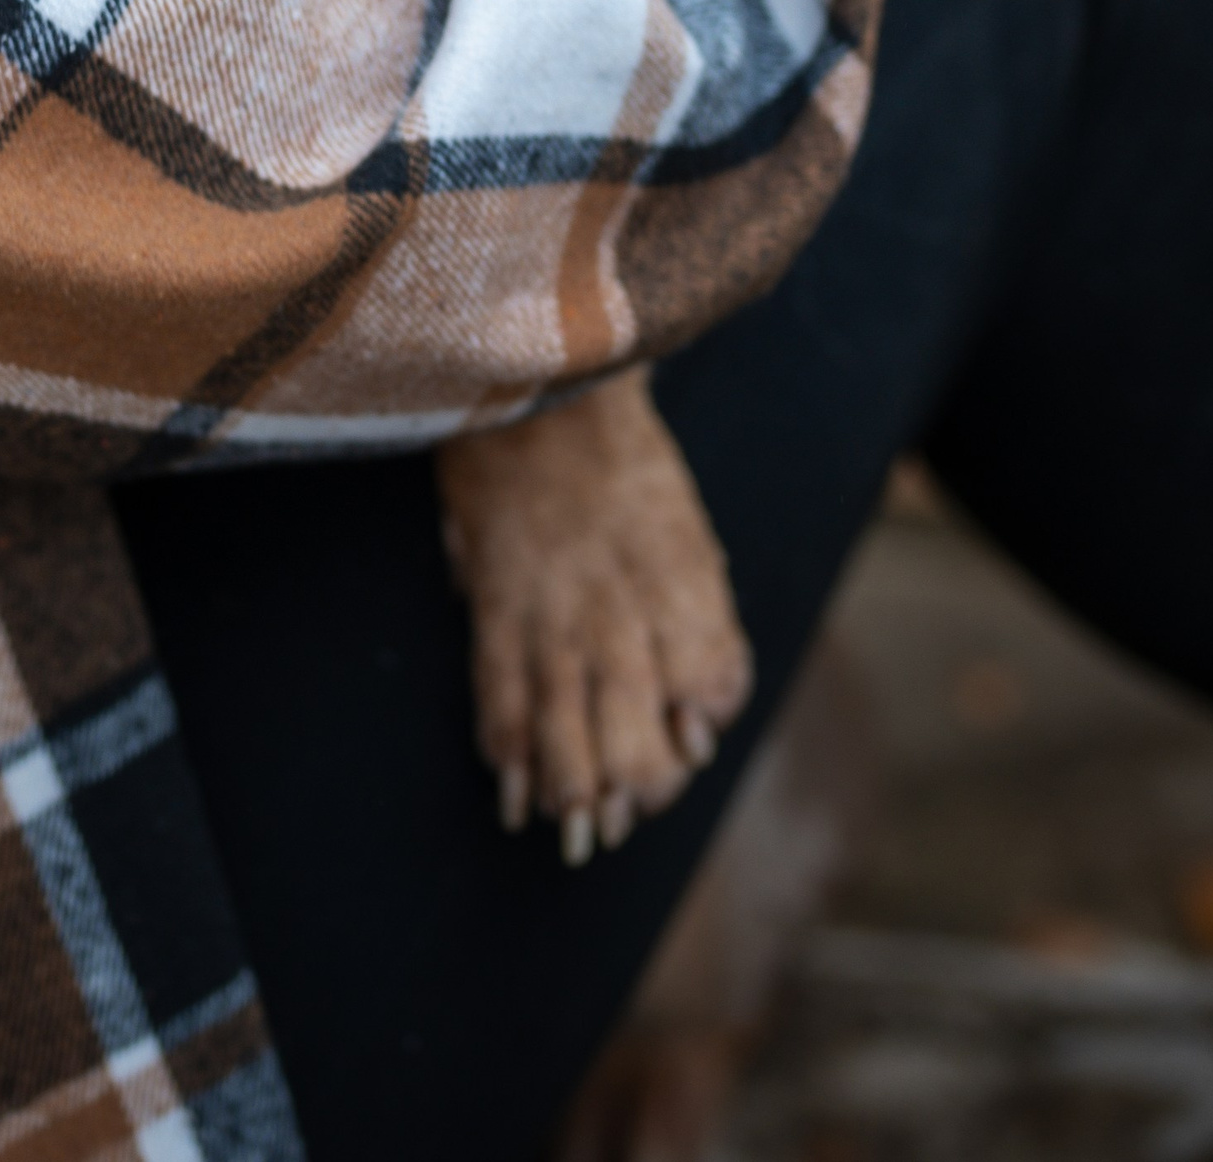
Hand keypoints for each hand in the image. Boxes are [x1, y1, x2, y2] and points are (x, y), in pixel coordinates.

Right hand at [436, 372, 752, 862]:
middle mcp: (626, 609)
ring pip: (568, 736)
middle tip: (621, 816)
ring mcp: (555, 609)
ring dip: (573, 797)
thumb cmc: (621, 460)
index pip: (716, 690)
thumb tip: (698, 730)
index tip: (684, 745)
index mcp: (686, 582)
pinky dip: (508, 753)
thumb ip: (701, 628)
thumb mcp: (688, 532)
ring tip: (575, 829)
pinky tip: (515, 792)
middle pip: (640, 742)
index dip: (699, 734)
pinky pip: (500, 696)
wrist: (542, 383)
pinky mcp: (495, 599)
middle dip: (636, 795)